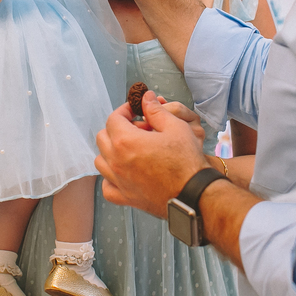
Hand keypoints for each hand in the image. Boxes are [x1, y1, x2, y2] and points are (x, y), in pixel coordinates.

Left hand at [94, 91, 209, 218]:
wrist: (194, 194)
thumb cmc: (186, 161)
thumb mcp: (175, 126)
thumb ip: (156, 110)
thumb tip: (146, 98)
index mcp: (125, 141)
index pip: (113, 118)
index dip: (124, 110)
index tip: (134, 110)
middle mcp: (116, 161)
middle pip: (103, 137)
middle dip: (117, 128)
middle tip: (136, 129)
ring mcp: (119, 181)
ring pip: (101, 161)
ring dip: (111, 151)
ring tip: (129, 149)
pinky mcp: (125, 197)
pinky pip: (107, 186)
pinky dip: (110, 178)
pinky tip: (123, 173)